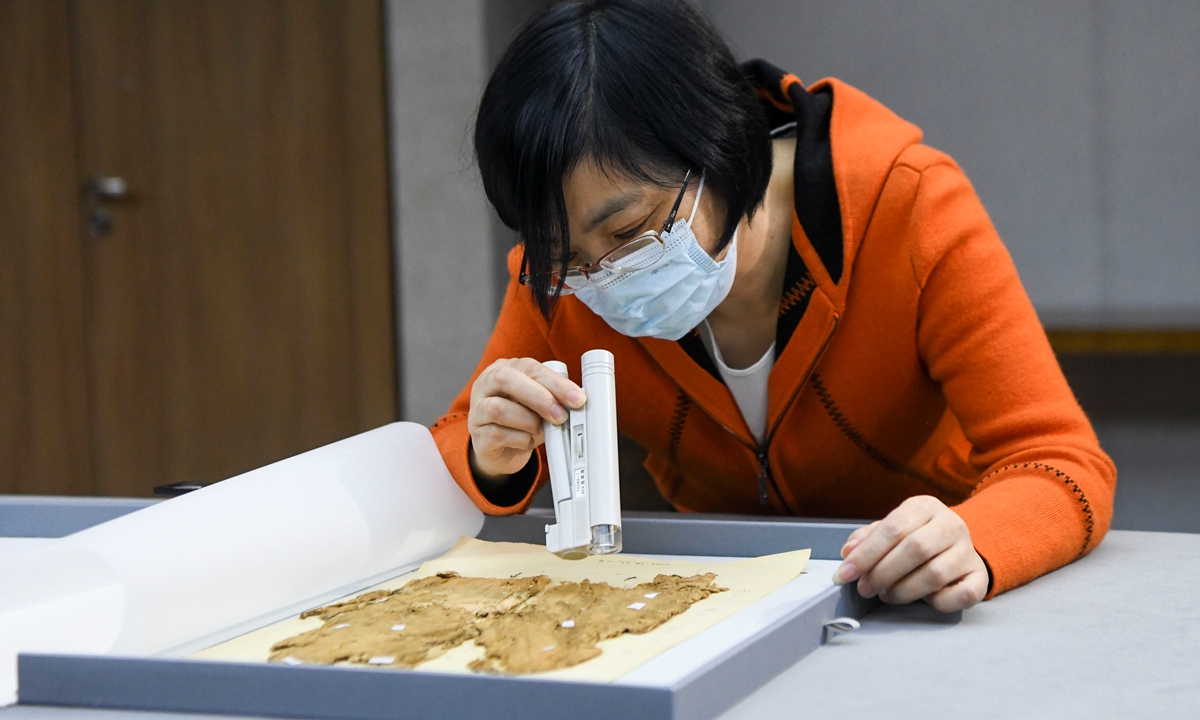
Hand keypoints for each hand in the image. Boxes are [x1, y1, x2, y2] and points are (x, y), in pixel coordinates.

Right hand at [467, 358, 586, 480]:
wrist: (501, 449)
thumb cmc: (522, 420)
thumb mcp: (539, 404)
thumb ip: (553, 398)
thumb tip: (577, 402)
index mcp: (505, 368)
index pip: (529, 367)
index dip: (555, 382)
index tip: (578, 398)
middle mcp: (486, 384)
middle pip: (505, 379)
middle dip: (539, 397)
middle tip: (561, 416)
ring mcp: (477, 409)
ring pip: (498, 408)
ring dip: (528, 421)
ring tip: (540, 429)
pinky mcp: (477, 434)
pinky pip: (496, 434)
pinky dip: (520, 439)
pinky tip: (528, 441)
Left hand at [834, 496, 988, 612]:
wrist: (958, 547)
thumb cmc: (917, 538)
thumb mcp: (892, 529)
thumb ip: (867, 538)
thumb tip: (848, 552)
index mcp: (925, 506)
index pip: (893, 528)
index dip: (866, 553)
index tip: (845, 574)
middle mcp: (951, 524)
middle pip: (914, 549)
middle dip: (882, 573)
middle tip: (864, 589)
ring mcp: (968, 551)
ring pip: (934, 575)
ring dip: (903, 591)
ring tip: (887, 595)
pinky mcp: (980, 577)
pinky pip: (960, 595)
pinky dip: (937, 602)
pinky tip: (923, 600)